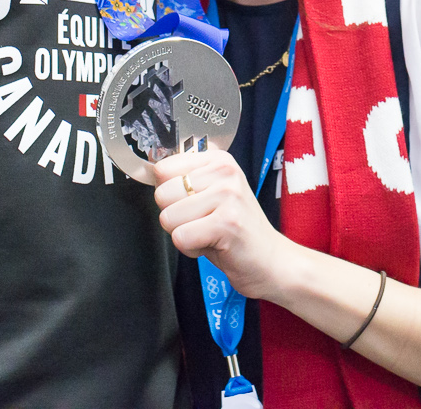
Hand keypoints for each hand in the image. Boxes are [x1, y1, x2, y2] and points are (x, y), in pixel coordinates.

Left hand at [153, 148, 297, 299]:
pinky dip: (191, 250)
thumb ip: (185, 179)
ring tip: (209, 233)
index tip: (193, 203)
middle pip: (161, 194)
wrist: (271, 261)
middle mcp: (225, 171)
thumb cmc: (235, 230)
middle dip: (174, 216)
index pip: (162, 169)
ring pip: (168, 217)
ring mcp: (228, 195)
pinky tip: (213, 245)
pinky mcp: (227, 223)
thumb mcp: (211, 194)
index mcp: (219, 159)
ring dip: (184, 234)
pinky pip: (181, 238)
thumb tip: (149, 171)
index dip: (169, 195)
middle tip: (203, 222)